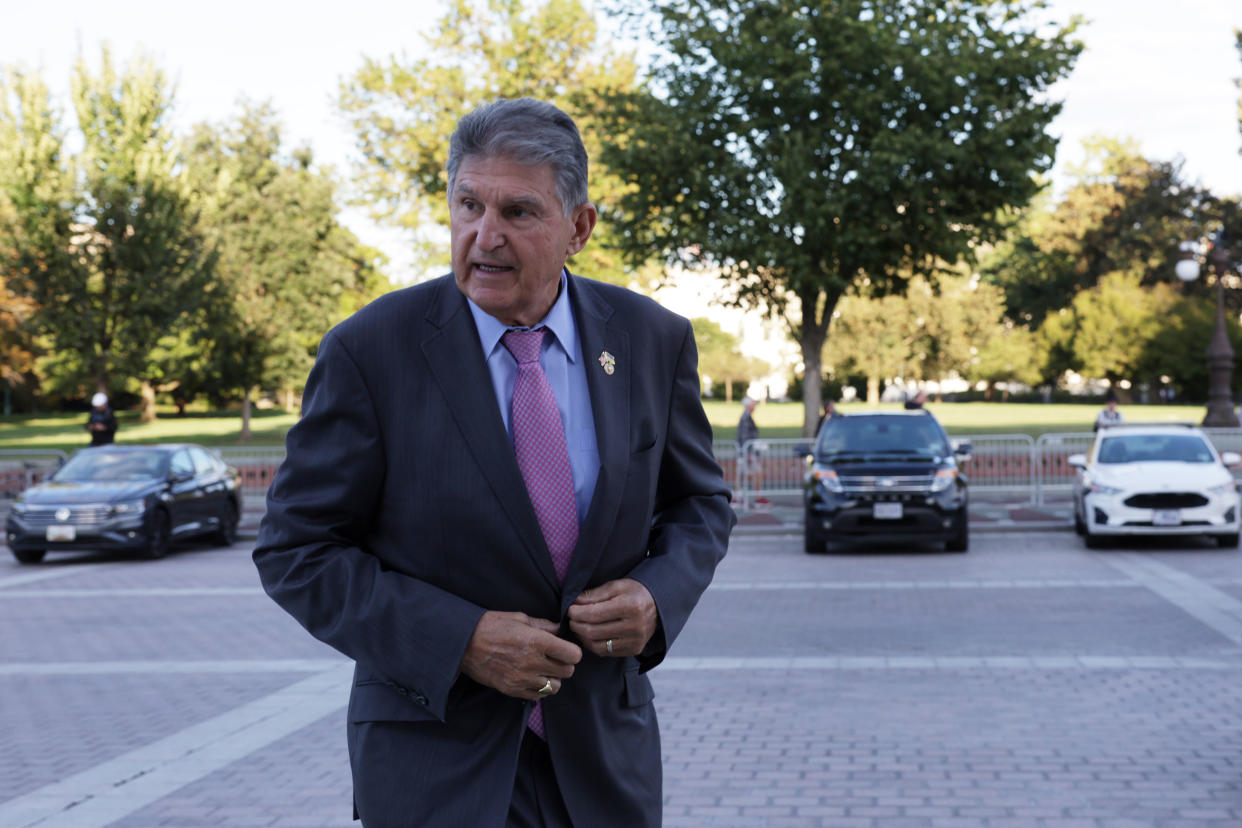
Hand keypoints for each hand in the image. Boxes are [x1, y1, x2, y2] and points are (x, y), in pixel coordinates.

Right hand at [460, 611, 581, 700]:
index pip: (572, 655)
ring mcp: (522, 679)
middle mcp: (532, 662)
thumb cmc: (491, 626)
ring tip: (542, 669)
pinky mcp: (512, 690)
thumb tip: (560, 630)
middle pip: (567, 672)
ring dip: (552, 678)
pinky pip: (538, 696)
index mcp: (536, 641)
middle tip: (554, 658)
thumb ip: (543, 625)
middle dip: (564, 664)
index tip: (566, 648)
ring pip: (555, 687)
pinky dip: (539, 689)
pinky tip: (531, 677)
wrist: (463, 644)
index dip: (572, 651)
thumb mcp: (519, 618)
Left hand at [567, 578, 657, 657]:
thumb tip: (574, 602)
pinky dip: (593, 645)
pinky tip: (590, 635)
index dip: (577, 613)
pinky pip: (605, 652)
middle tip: (571, 618)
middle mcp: (635, 627)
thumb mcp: (616, 586)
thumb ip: (595, 594)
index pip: (594, 614)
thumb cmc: (635, 593)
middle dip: (577, 625)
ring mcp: (635, 641)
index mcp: (631, 606)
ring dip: (582, 637)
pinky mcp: (634, 650)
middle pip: (593, 632)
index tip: (569, 609)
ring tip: (579, 626)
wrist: (658, 606)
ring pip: (597, 646)